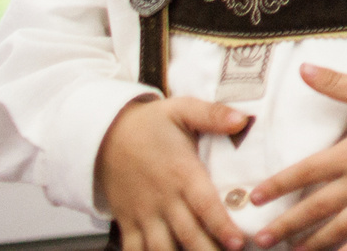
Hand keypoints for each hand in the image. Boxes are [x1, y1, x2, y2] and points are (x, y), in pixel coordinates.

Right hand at [95, 94, 253, 250]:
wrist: (103, 134)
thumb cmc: (149, 123)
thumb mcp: (182, 110)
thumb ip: (213, 114)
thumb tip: (242, 119)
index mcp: (181, 172)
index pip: (205, 205)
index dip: (222, 226)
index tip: (238, 243)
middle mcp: (163, 198)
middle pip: (188, 234)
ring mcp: (144, 213)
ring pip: (162, 248)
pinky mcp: (128, 221)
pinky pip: (134, 249)